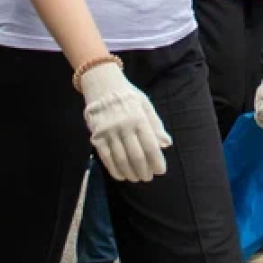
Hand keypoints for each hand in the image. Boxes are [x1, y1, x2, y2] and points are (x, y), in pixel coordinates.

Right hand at [80, 62, 169, 181]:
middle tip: (148, 177)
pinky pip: (106, 157)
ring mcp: (109, 132)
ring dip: (130, 172)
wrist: (101, 83)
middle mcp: (124, 126)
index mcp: (138, 118)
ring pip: (121, 159)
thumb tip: (166, 144)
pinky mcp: (96, 136)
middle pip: (136, 155)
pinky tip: (121, 175)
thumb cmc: (127, 94)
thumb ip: (156, 125)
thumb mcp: (145, 104)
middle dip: (144, 170)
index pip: (150, 145)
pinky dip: (114, 169)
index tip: (160, 171)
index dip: (156, 161)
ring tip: (136, 178)